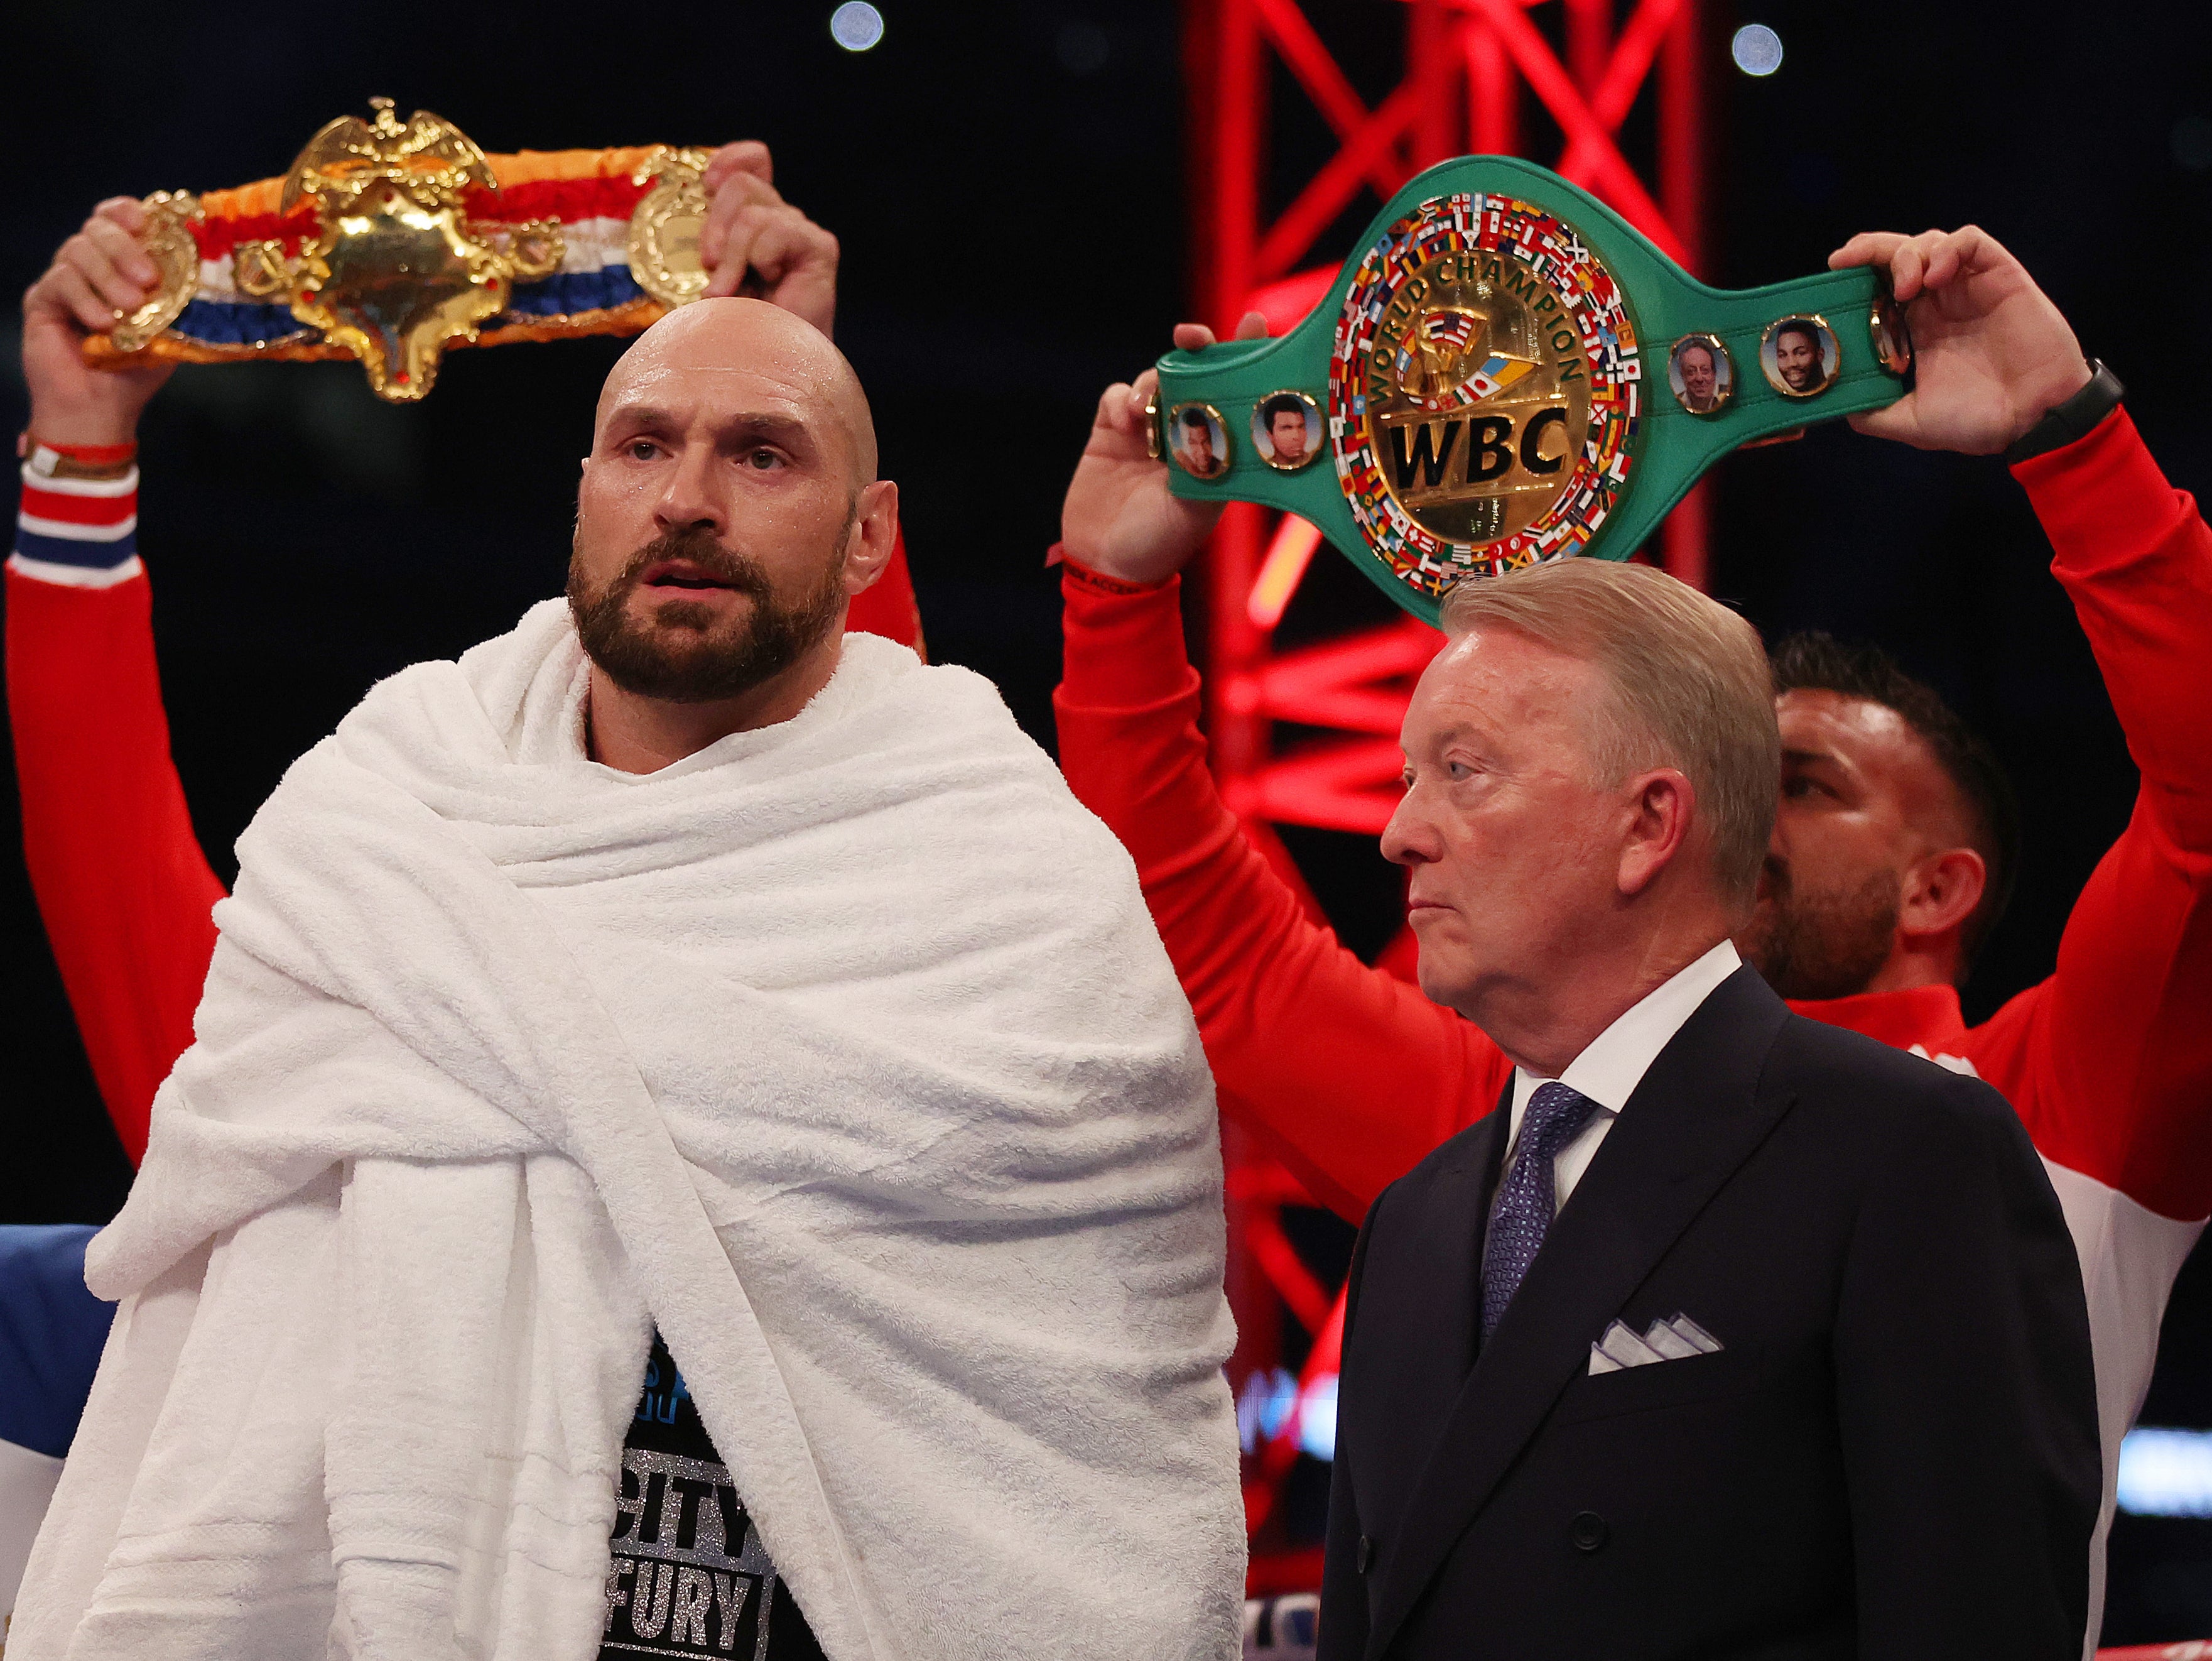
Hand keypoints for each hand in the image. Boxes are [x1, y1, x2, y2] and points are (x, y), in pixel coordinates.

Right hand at [21, 197, 176, 448]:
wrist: (101, 408)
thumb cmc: (136, 370)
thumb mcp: (169, 331)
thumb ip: (180, 301)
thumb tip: (212, 274)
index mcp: (121, 264)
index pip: (117, 218)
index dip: (127, 211)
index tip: (145, 221)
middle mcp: (91, 265)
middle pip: (98, 227)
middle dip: (125, 247)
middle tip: (147, 279)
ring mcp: (64, 279)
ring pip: (77, 249)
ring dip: (108, 277)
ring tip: (130, 308)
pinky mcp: (42, 299)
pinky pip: (61, 280)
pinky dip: (85, 299)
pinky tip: (102, 325)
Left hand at [697, 142, 839, 338]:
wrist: (763, 365)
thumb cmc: (734, 326)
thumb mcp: (708, 268)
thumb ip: (713, 226)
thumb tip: (708, 183)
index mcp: (756, 219)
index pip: (753, 160)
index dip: (730, 160)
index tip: (707, 186)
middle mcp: (781, 220)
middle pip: (741, 183)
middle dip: (715, 227)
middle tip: (712, 270)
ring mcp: (801, 233)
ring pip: (754, 211)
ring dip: (734, 256)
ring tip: (733, 292)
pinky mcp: (819, 247)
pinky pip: (775, 230)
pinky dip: (760, 259)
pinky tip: (770, 286)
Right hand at [1060, 312, 1267, 583]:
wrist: (1108, 568)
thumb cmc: (1161, 546)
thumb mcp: (1197, 511)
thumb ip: (1210, 468)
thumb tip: (1219, 428)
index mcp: (1216, 447)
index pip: (1236, 391)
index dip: (1245, 354)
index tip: (1255, 323)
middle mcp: (1184, 431)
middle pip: (1194, 373)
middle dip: (1196, 348)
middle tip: (1191, 337)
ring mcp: (1145, 430)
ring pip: (1154, 380)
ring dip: (1152, 383)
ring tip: (1146, 407)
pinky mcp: (1109, 433)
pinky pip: (1116, 397)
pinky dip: (1121, 399)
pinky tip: (1124, 420)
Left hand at [1828, 226, 2089, 454]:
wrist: (2034, 419)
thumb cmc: (1979, 422)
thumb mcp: (1912, 422)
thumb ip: (1873, 414)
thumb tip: (1838, 403)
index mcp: (1916, 329)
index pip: (1879, 286)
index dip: (1855, 274)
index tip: (1832, 276)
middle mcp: (1940, 303)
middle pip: (1898, 254)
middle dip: (1870, 249)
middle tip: (1846, 261)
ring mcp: (1970, 287)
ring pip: (1932, 241)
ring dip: (1909, 254)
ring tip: (1905, 288)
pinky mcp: (2001, 277)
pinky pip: (1971, 241)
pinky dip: (1948, 248)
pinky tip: (1936, 275)